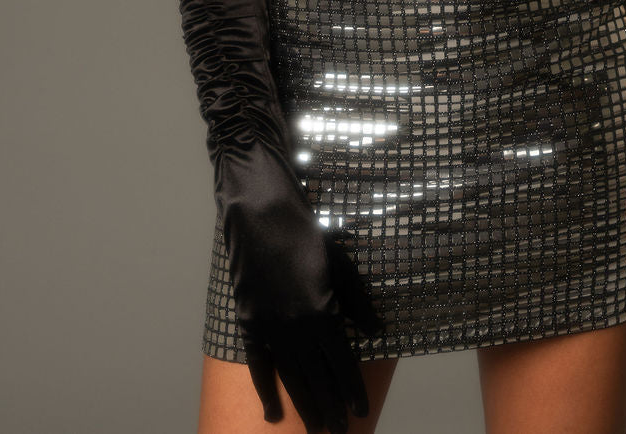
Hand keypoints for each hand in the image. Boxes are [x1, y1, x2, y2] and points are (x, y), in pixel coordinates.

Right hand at [220, 144, 385, 429]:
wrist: (261, 213)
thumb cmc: (306, 232)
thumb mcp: (341, 263)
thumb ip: (358, 302)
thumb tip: (376, 332)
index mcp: (321, 312)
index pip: (341, 362)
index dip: (351, 389)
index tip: (360, 411)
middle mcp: (295, 327)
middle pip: (316, 377)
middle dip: (331, 406)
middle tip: (340, 432)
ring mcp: (268, 327)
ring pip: (290, 376)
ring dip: (305, 403)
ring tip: (317, 427)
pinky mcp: (249, 321)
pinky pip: (258, 365)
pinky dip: (266, 389)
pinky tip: (273, 411)